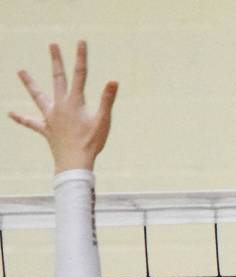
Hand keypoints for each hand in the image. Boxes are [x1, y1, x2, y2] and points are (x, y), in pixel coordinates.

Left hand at [9, 41, 117, 172]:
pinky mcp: (46, 130)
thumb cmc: (91, 143)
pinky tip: (11, 113)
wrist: (74, 164)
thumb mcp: (103, 121)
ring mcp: (51, 117)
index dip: (81, 58)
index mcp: (74, 102)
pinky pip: (31, 123)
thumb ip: (107, 100)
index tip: (81, 42)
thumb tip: (113, 81)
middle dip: (56, 61)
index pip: (79, 75)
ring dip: (30, 84)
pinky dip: (22, 119)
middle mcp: (60, 106)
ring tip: (20, 72)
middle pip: (58, 79)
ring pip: (38, 97)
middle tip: (52, 45)